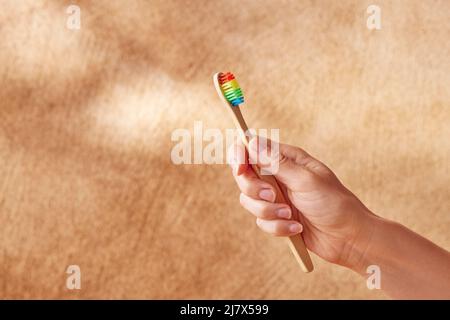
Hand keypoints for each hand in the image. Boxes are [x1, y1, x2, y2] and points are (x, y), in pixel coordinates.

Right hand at [228, 137, 374, 265]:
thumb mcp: (305, 179)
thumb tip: (251, 141)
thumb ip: (275, 163)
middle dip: (254, 189)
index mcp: (286, 159)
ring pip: (249, 201)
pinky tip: (296, 227)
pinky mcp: (276, 218)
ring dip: (268, 211)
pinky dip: (277, 226)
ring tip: (290, 215)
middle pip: (244, 176)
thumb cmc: (334, 203)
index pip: (252, 148)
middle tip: (273, 196)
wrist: (348, 237)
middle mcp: (277, 176)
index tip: (239, 169)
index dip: (239, 155)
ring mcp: (276, 197)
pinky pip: (261, 222)